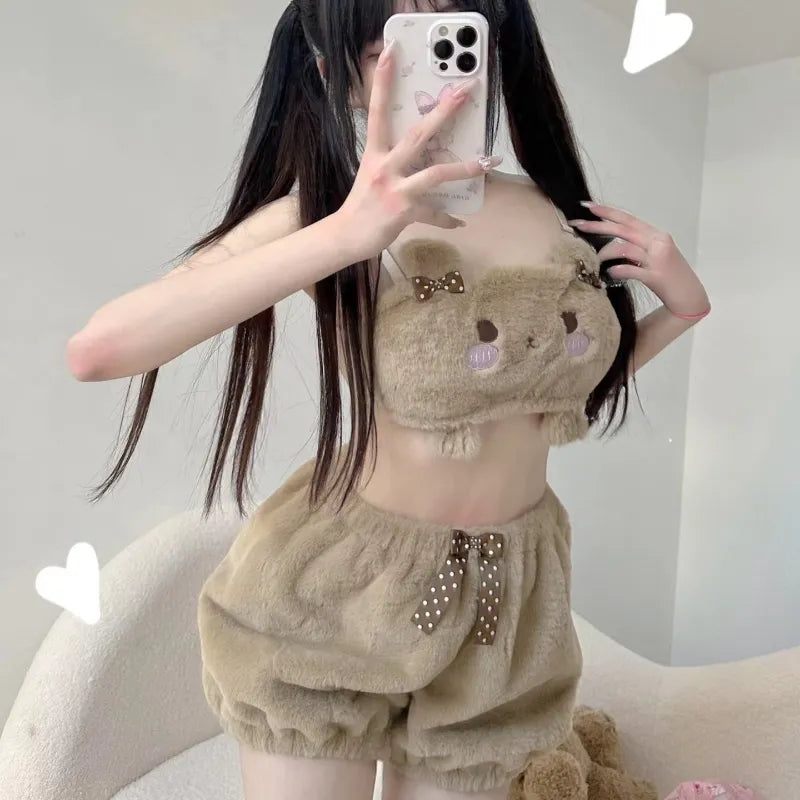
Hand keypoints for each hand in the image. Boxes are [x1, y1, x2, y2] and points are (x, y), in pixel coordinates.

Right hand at [336, 38, 501, 262]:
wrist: (345, 236)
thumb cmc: (361, 205)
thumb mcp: (371, 174)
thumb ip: (391, 160)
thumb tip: (418, 151)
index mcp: (374, 154)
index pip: (378, 112)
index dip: (383, 82)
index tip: (391, 52)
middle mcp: (384, 167)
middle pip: (418, 134)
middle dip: (444, 112)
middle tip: (465, 91)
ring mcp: (395, 189)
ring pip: (435, 173)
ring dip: (465, 168)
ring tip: (487, 162)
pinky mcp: (404, 212)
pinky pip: (434, 213)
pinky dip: (448, 219)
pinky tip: (459, 222)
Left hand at [569, 201, 709, 317]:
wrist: (689, 296)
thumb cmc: (669, 277)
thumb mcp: (653, 256)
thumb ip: (636, 247)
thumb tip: (610, 244)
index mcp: (656, 235)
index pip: (628, 218)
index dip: (607, 211)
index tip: (587, 206)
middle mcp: (658, 242)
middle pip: (623, 229)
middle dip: (598, 225)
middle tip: (577, 224)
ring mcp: (658, 259)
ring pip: (625, 248)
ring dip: (605, 253)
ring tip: (594, 260)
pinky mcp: (656, 276)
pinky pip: (631, 270)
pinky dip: (618, 271)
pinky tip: (609, 274)